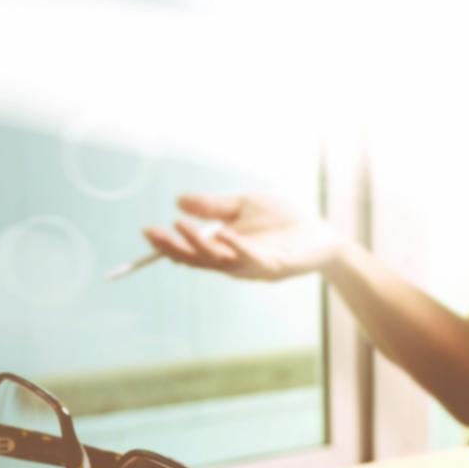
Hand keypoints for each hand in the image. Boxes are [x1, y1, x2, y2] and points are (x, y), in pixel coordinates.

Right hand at [143, 194, 348, 280]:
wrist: (321, 233)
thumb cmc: (283, 220)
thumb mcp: (244, 205)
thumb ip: (213, 207)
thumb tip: (178, 201)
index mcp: (224, 249)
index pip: (190, 251)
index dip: (168, 244)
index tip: (147, 230)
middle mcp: (234, 262)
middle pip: (198, 260)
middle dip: (174, 247)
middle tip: (155, 233)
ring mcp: (253, 266)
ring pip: (219, 260)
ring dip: (197, 244)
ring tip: (179, 226)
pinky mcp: (275, 266)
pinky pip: (251, 258)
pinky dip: (236, 246)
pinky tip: (222, 233)